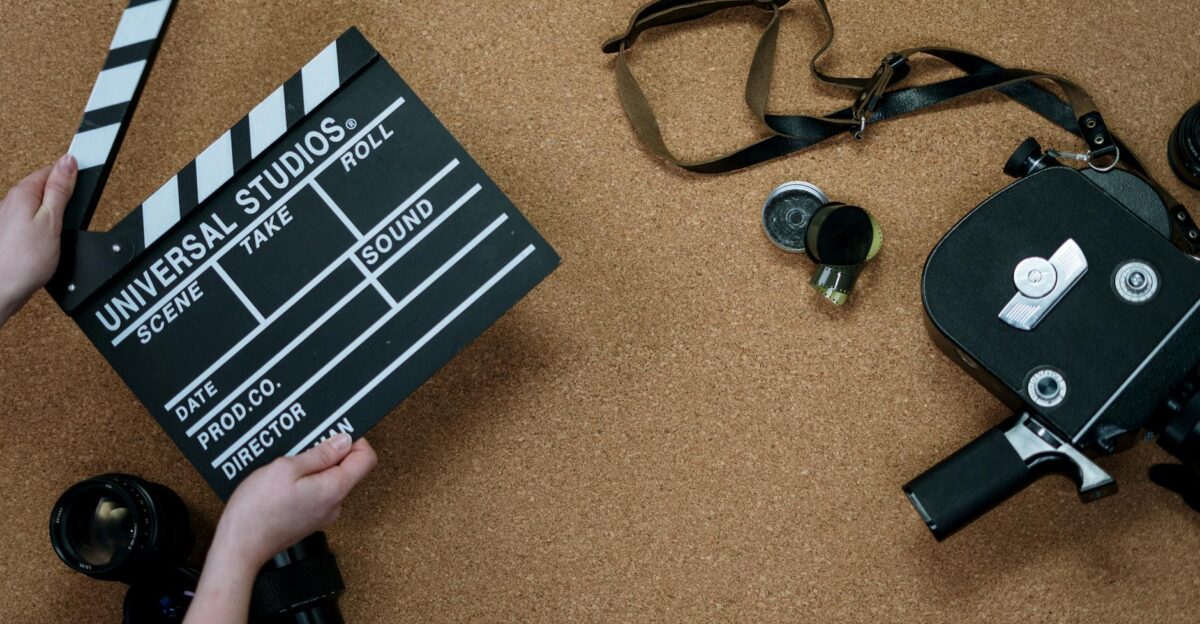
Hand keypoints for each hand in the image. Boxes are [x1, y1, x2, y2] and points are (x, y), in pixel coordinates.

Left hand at [0, 155, 76, 323]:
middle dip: (64, 194)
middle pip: (44, 186)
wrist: (1, 289)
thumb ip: (60, 189)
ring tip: (64, 225)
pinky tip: (50, 239)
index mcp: (23, 193)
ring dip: (54, 211)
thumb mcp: (52, 220)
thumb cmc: (23, 260)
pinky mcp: (11, 234)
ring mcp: (9, 218)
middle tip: (77, 209)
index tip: (88, 180)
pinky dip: (45, 225)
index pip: (52, 170)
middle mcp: (11, 202)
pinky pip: (32, 220)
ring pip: (38, 204)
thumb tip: (68, 161)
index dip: (72, 174)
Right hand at [184, 434, 375, 623]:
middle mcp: (335, 504)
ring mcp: (323, 515)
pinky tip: (284, 479)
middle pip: (349, 469)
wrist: (239, 547)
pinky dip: (307, 481)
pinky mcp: (310, 520)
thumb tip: (345, 441)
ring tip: (289, 462)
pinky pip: (318, 493)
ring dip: (315, 467)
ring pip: (331, 481)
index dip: (355, 441)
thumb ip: (320, 454)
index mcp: (334, 489)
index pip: (366, 459)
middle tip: (304, 444)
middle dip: (331, 452)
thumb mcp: (286, 469)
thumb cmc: (257, 509)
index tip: (334, 432)